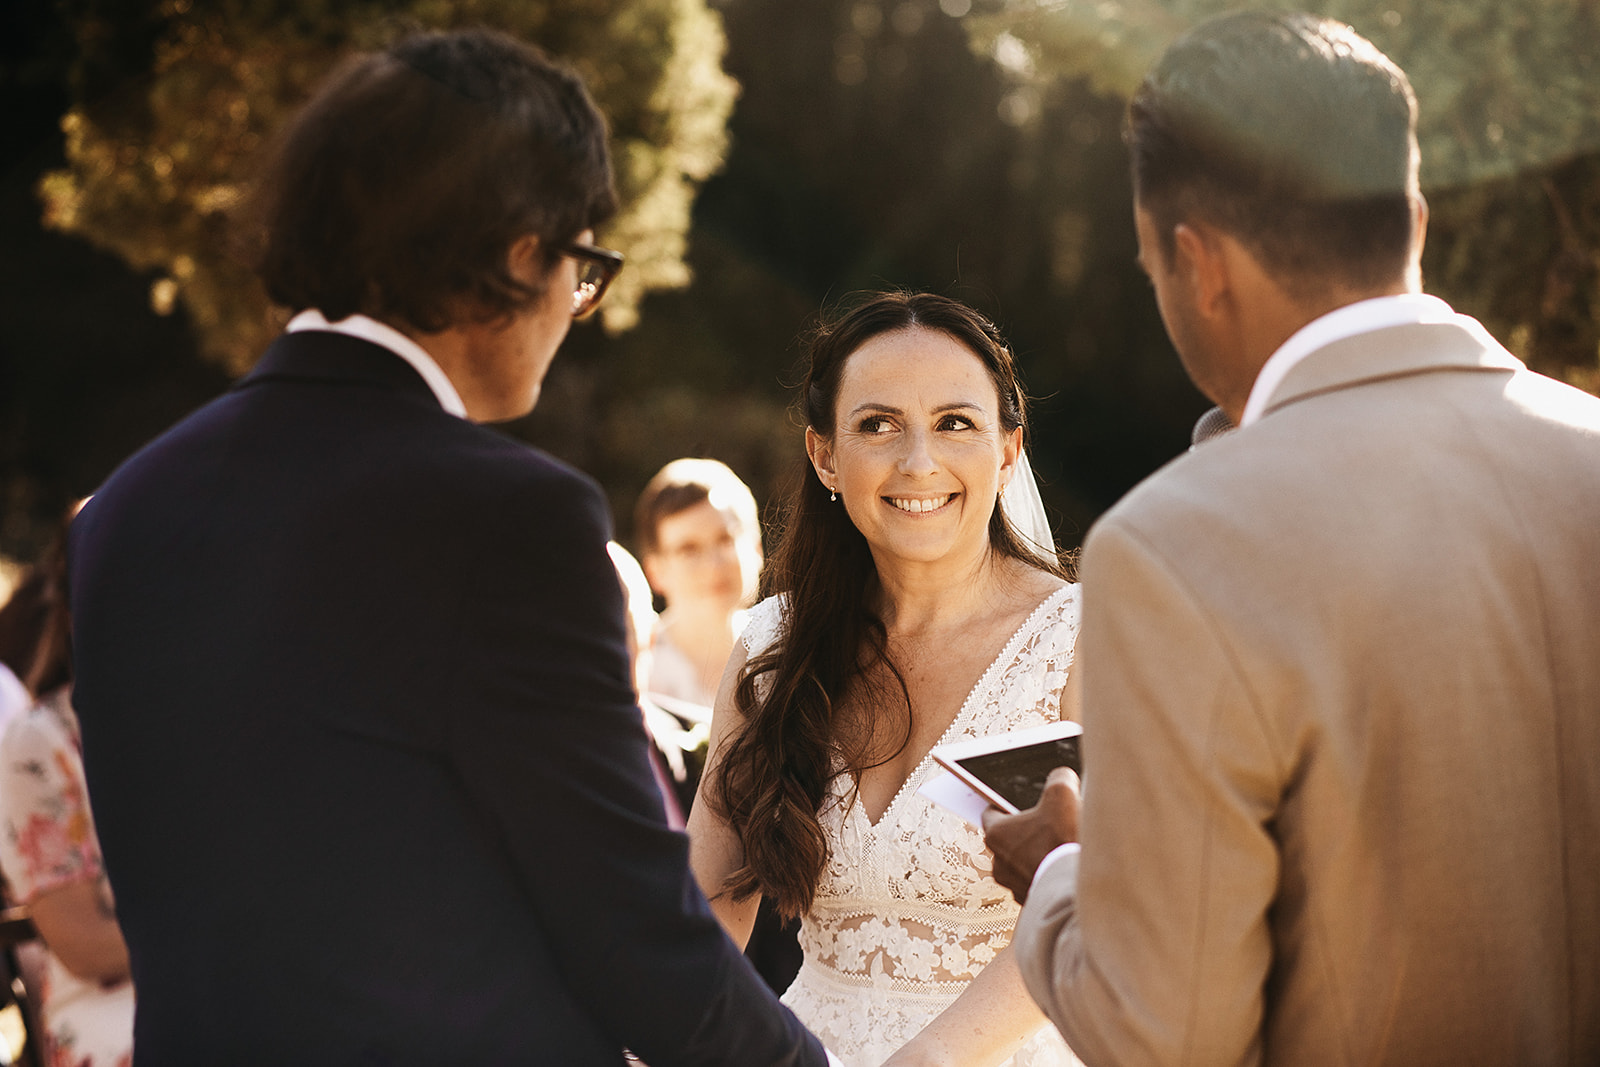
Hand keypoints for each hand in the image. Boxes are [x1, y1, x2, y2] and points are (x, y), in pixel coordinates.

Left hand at [981, 766, 1080, 904]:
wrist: (1077, 888)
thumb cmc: (1063, 840)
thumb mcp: (1062, 794)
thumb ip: (1059, 779)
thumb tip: (1062, 777)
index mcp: (997, 834)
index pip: (991, 813)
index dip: (1004, 803)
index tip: (1013, 800)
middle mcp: (999, 862)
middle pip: (1009, 839)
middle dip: (1026, 830)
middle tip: (1047, 822)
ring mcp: (1014, 885)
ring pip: (1022, 862)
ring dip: (1037, 854)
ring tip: (1060, 846)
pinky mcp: (1033, 900)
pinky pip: (1037, 881)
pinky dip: (1048, 873)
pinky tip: (1065, 866)